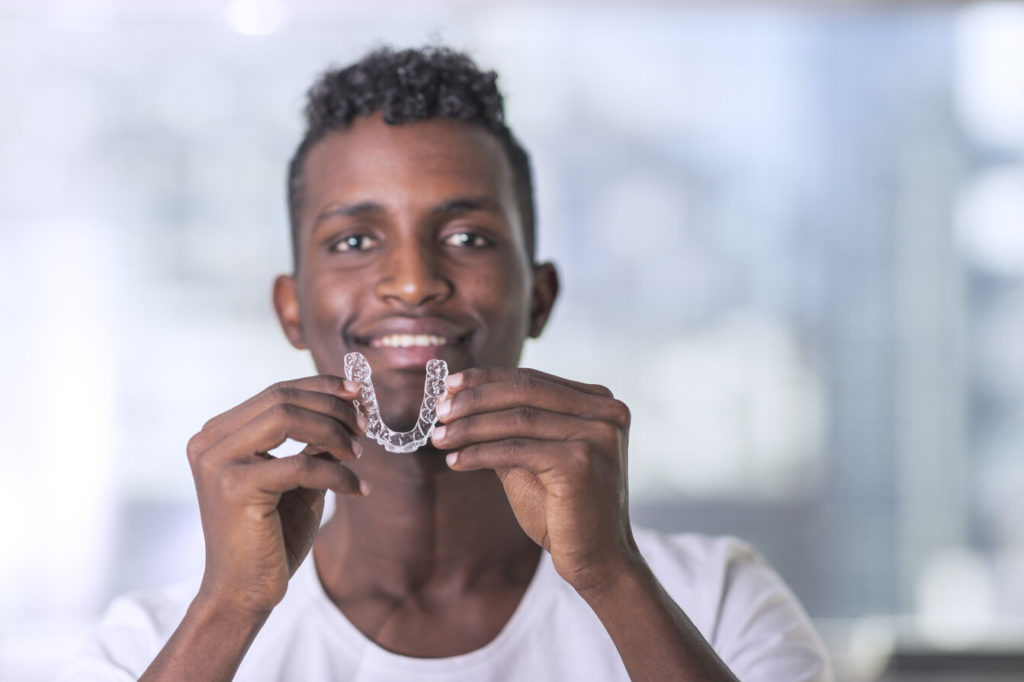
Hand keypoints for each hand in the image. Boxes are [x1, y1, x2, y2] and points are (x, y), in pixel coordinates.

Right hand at [185, 376, 367, 615]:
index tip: (358, 394)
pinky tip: (358, 488)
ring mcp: (218, 462)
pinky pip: (300, 464)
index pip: (275, 392)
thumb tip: (349, 408)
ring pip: (287, 418)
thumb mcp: (298, 479)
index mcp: (219, 434)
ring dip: (333, 432)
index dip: (320, 387)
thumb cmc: (271, 536)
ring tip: (358, 455)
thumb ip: (313, 444)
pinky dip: (337, 473)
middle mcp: (210, 442)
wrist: (244, 592)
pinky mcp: (234, 487)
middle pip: (281, 398)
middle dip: (332, 408)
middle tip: (364, 428)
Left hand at [431, 368, 635, 591]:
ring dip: (470, 427)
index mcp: (599, 402)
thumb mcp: (533, 458)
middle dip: (474, 399)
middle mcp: (605, 411)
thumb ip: (506, 429)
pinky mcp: (580, 461)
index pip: (533, 379)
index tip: (449, 386)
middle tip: (438, 410)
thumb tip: (457, 401)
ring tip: (439, 437)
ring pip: (517, 419)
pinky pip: (516, 449)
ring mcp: (596, 434)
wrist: (597, 559)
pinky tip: (455, 461)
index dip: (487, 380)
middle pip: (524, 391)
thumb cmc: (564, 509)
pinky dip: (479, 453)